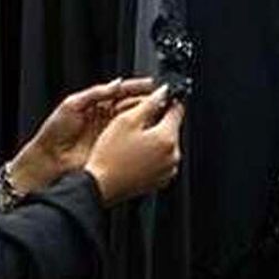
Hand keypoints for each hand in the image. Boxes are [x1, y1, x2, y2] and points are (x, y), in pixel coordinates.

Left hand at [7, 77, 155, 192]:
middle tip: (160, 99)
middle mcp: (106, 118)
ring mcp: (111, 134)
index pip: (122, 92)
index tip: (152, 86)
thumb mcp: (73, 104)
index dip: (137, 88)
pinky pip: (130, 141)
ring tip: (158, 112)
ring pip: (134, 123)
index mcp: (97, 104)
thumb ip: (96, 93)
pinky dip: (141, 136)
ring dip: (147, 118)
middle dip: (147, 101)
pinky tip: (149, 132)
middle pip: (132, 106)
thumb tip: (117, 83)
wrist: (49, 159)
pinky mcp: (113, 149)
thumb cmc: (55, 132)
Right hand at [84, 85, 184, 206]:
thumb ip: (149, 103)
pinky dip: (152, 154)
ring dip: (154, 138)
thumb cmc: (110, 156)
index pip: (178, 110)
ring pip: (166, 144)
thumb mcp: (126, 121)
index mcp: (167, 139)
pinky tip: (134, 154)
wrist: (101, 186)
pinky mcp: (161, 180)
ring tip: (131, 141)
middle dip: (157, 121)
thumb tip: (163, 92)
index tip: (158, 98)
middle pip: (172, 128)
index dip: (167, 100)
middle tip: (135, 122)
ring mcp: (168, 170)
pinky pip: (161, 159)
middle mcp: (173, 156)